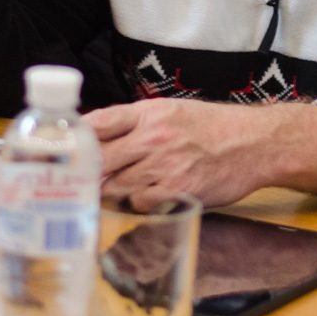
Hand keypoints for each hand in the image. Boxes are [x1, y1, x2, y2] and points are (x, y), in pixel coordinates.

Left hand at [90, 99, 274, 210]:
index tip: (62, 150)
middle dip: (85, 173)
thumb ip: (135, 122)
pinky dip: (135, 204)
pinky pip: (141, 203)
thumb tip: (97, 134)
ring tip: (106, 194)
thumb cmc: (213, 127)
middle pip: (101, 158)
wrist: (254, 143)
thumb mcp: (172, 111)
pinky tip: (140, 199)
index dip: (76, 138)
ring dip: (108, 193)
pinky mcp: (179, 190)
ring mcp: (166, 165)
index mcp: (150, 113)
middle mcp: (154, 137)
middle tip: (75, 182)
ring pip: (116, 186)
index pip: (100, 122)